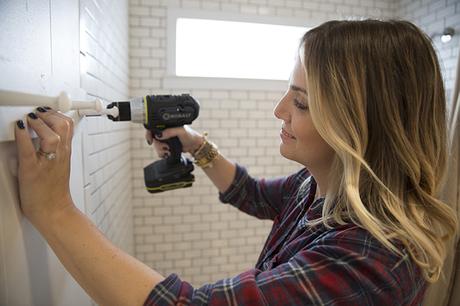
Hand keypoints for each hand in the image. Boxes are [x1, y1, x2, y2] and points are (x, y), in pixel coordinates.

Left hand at [14, 107, 74, 222]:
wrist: (53, 211)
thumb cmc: (53, 192)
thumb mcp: (60, 166)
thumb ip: (56, 150)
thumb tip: (45, 137)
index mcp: (64, 153)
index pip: (68, 126)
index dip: (57, 114)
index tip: (47, 111)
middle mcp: (59, 155)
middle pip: (63, 126)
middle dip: (50, 114)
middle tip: (38, 114)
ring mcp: (46, 162)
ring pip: (52, 136)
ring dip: (39, 123)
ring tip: (30, 120)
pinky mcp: (32, 171)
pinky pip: (28, 149)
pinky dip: (22, 136)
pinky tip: (19, 129)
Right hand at [145, 125, 203, 157]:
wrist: (195, 146)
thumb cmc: (190, 135)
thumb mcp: (181, 131)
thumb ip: (170, 131)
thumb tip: (159, 135)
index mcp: (167, 125)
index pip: (153, 127)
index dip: (149, 134)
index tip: (150, 141)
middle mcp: (165, 131)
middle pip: (153, 138)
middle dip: (158, 144)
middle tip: (165, 147)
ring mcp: (166, 139)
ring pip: (156, 146)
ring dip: (161, 150)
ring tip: (168, 150)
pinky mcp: (167, 146)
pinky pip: (160, 151)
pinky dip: (162, 153)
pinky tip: (168, 153)